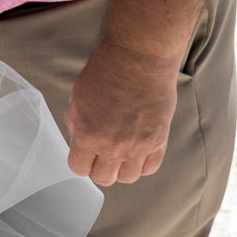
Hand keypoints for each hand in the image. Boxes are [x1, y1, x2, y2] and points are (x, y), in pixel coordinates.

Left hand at [64, 39, 179, 185]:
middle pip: (103, 178)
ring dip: (122, 167)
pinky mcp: (158, 142)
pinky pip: (149, 168)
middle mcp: (112, 147)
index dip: (80, 160)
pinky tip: (138, 148)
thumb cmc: (107, 71)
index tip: (84, 154)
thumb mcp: (77, 97)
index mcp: (88, 135)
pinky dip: (142, 163)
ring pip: (127, 177)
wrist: (139, 59)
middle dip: (99, 166)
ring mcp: (137, 147)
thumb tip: (80, 141)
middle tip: (102, 151)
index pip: (78, 168)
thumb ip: (77, 124)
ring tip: (122, 150)